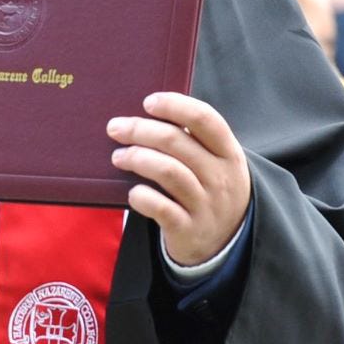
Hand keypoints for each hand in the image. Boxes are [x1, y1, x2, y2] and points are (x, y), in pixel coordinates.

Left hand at [108, 92, 250, 266]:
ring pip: (168, 171)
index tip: (147, 102)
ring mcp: (207, 205)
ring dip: (137, 158)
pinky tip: (133, 192)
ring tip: (118, 157)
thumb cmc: (208, 188)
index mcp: (228, 153)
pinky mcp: (189, 230)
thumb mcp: (214, 163)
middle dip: (140, 130)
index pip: (205, 119)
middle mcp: (221, 178)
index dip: (175, 105)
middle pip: (177, 142)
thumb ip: (191, 140)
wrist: (225, 242)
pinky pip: (161, 208)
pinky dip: (142, 196)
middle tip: (115, 128)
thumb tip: (143, 115)